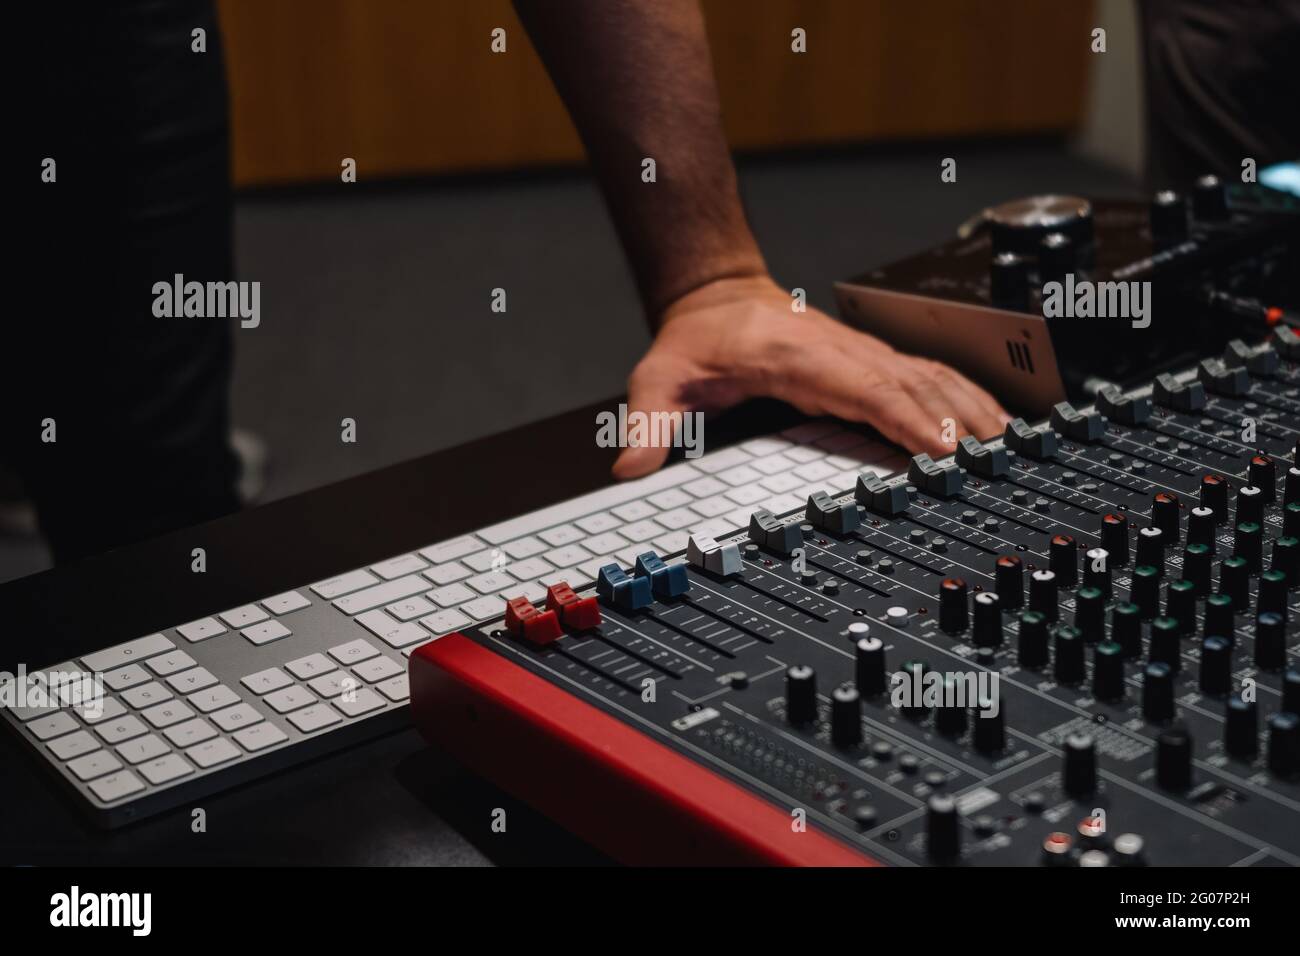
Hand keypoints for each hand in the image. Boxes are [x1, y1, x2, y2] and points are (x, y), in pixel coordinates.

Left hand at [612, 275, 1011, 478]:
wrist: (716, 295)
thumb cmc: (697, 340)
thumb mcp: (660, 378)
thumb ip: (647, 423)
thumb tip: (629, 470)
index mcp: (800, 358)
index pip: (866, 390)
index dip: (907, 419)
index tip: (942, 450)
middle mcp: (842, 352)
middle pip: (914, 386)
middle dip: (958, 423)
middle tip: (997, 463)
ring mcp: (862, 354)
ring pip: (931, 378)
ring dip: (971, 410)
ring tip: (1010, 447)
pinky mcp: (870, 360)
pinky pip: (928, 376)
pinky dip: (963, 397)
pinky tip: (988, 421)